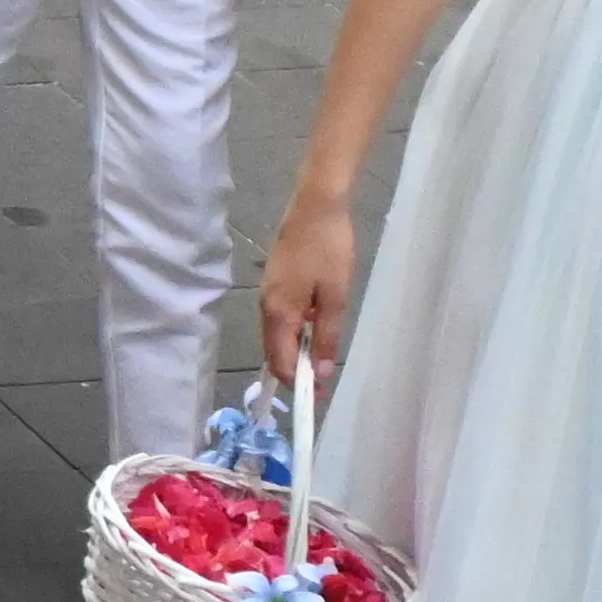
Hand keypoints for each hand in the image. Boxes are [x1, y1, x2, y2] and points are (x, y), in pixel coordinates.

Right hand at [260, 190, 359, 387]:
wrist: (316, 206)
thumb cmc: (329, 250)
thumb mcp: (335, 297)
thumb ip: (327, 336)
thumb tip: (322, 372)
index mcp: (279, 313)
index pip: (281, 362)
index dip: (298, 384)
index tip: (320, 396)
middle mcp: (266, 307)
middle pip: (274, 352)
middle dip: (295, 372)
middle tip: (325, 382)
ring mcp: (267, 294)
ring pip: (276, 336)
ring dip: (295, 352)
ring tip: (323, 360)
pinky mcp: (273, 283)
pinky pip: (279, 319)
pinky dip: (293, 334)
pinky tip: (313, 331)